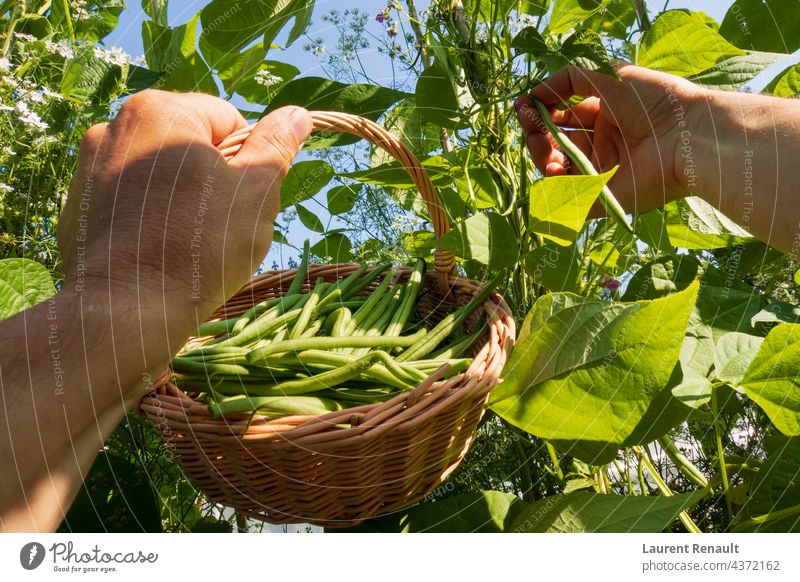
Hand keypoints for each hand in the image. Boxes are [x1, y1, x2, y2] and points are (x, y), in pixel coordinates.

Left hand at [57, 90, 311, 335]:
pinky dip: (148, 217)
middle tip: (221, 227)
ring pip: (159, 173)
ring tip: (187, 243)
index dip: (247, 162)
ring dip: (180, 198)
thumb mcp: (257, 194)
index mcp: (161, 110)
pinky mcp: (76, 204)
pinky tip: (156, 251)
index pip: (228, 120)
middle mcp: (115, 124)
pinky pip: (129, 199)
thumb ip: (277, 146)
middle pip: (190, 145)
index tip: (243, 202)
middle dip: (212, 180)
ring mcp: (88, 165)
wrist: (125, 311)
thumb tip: (297, 115)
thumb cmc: (201, 248)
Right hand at [516, 65, 707, 213]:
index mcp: (606, 117)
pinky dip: (553, 184)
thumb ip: (567, 79)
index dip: (541, 112)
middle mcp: (602, 145)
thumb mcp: (607, 74)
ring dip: (541, 156)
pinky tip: (554, 166)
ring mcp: (602, 173)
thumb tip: (533, 94)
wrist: (686, 135)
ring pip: (556, 170)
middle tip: (531, 124)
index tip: (525, 105)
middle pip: (555, 144)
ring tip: (543, 146)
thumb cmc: (652, 100)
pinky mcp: (603, 197)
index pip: (563, 118)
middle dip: (537, 133)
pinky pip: (568, 197)